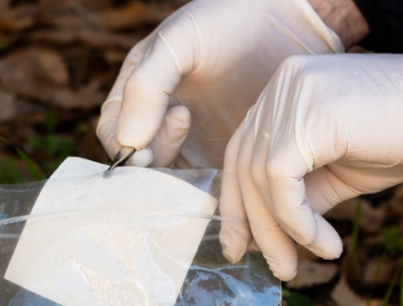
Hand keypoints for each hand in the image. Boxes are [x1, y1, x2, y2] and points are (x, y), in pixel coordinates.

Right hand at [96, 0, 344, 169]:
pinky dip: (205, 187)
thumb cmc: (230, 20)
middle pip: (136, 165)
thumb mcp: (180, 41)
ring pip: (166, 181)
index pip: (112, 133)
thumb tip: (127, 143)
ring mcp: (189, 144)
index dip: (125, 144)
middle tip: (184, 125)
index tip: (154, 137)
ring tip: (204, 138)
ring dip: (177, 177)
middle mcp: (157, 123)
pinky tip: (224, 164)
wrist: (290, 23)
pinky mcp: (219, 160)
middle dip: (152, 160)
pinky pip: (201, 187)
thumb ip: (147, 86)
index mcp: (137, 92)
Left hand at [220, 51, 402, 279]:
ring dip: (281, 233)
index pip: (241, 154)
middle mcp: (279, 87)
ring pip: (260, 179)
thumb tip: (263, 238)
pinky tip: (324, 244)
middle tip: (278, 270)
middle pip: (245, 168)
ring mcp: (291, 96)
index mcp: (280, 94)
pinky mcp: (309, 116)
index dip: (237, 205)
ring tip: (305, 262)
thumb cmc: (398, 138)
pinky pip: (282, 182)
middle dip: (256, 227)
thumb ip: (295, 195)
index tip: (241, 247)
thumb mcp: (334, 174)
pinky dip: (298, 222)